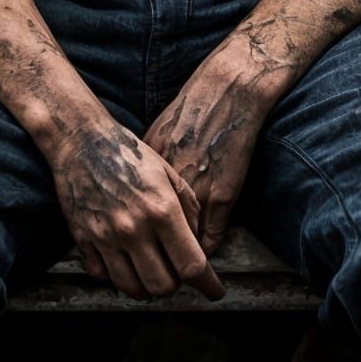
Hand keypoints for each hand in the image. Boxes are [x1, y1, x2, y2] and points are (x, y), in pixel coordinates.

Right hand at [47, 116, 224, 301]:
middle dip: (174, 285)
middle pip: (162, 287)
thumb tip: (196, 241)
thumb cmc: (128, 152)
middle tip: (174, 269)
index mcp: (161, 209)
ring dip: (146, 285)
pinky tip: (122, 257)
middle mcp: (134, 228)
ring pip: (133, 289)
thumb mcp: (168, 171)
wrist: (81, 138)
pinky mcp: (83, 240)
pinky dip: (115, 274)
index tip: (215, 292)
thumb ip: (189, 207)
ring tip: (149, 266)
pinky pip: (102, 276)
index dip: (208, 285)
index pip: (191, 265)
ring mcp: (106, 237)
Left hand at [144, 53, 272, 255]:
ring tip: (181, 268)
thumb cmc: (188, 109)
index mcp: (148, 172)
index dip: (138, 239)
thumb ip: (146, 169)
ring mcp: (196, 192)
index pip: (136, 220)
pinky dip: (206, 248)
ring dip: (182, 258)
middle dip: (157, 257)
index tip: (140, 250)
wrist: (225, 92)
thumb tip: (135, 192)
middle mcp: (168, 186)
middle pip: (156, 238)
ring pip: (184, 243)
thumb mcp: (155, 137)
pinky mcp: (223, 194)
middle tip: (159, 269)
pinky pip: (212, 235)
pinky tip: (205, 252)